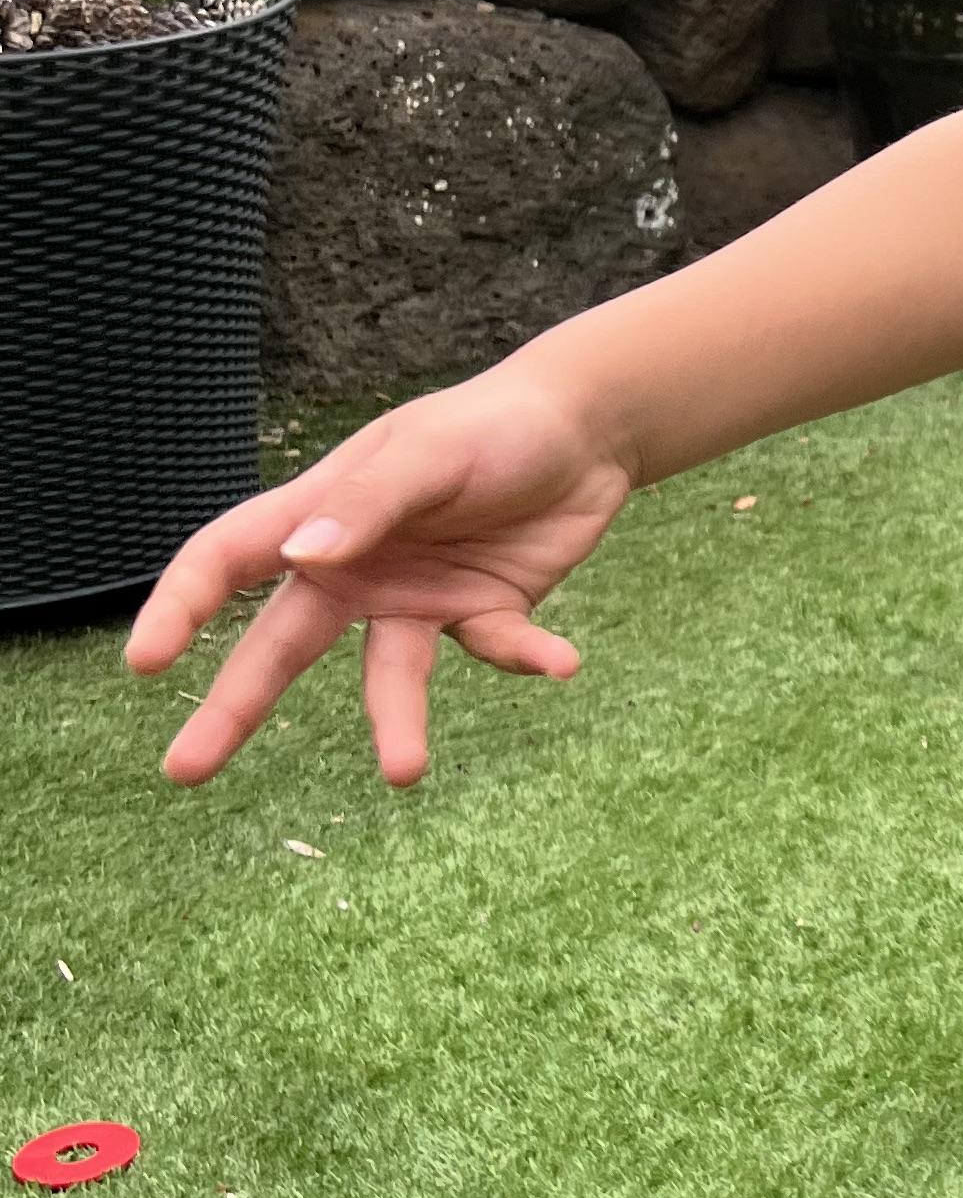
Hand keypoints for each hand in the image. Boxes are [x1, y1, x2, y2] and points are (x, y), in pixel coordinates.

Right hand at [126, 366, 637, 787]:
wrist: (582, 433)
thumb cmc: (488, 427)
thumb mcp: (426, 452)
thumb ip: (369, 504)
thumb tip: (300, 559)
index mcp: (319, 515)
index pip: (227, 559)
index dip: (180, 605)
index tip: (145, 662)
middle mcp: (356, 569)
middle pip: (280, 645)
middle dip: (234, 707)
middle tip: (184, 771)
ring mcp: (416, 598)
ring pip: (389, 676)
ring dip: (398, 722)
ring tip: (404, 771)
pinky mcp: (482, 615)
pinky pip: (494, 650)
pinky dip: (525, 656)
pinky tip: (561, 660)